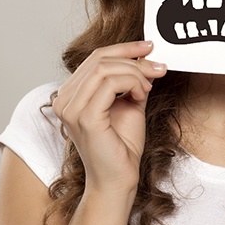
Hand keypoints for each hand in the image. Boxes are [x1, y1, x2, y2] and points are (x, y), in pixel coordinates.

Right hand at [53, 41, 166, 195]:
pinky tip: (141, 94)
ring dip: (135, 72)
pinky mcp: (84, 117)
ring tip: (148, 87)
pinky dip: (131, 83)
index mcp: (72, 93)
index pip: (96, 57)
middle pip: (100, 58)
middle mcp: (65, 98)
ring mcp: (71, 108)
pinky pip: (109, 84)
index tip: (149, 46)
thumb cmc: (122, 143)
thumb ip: (132, 79)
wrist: (120, 177)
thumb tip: (147, 56)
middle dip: (134, 58)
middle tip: (158, 67)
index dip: (125, 48)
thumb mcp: (129, 101)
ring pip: (105, 68)